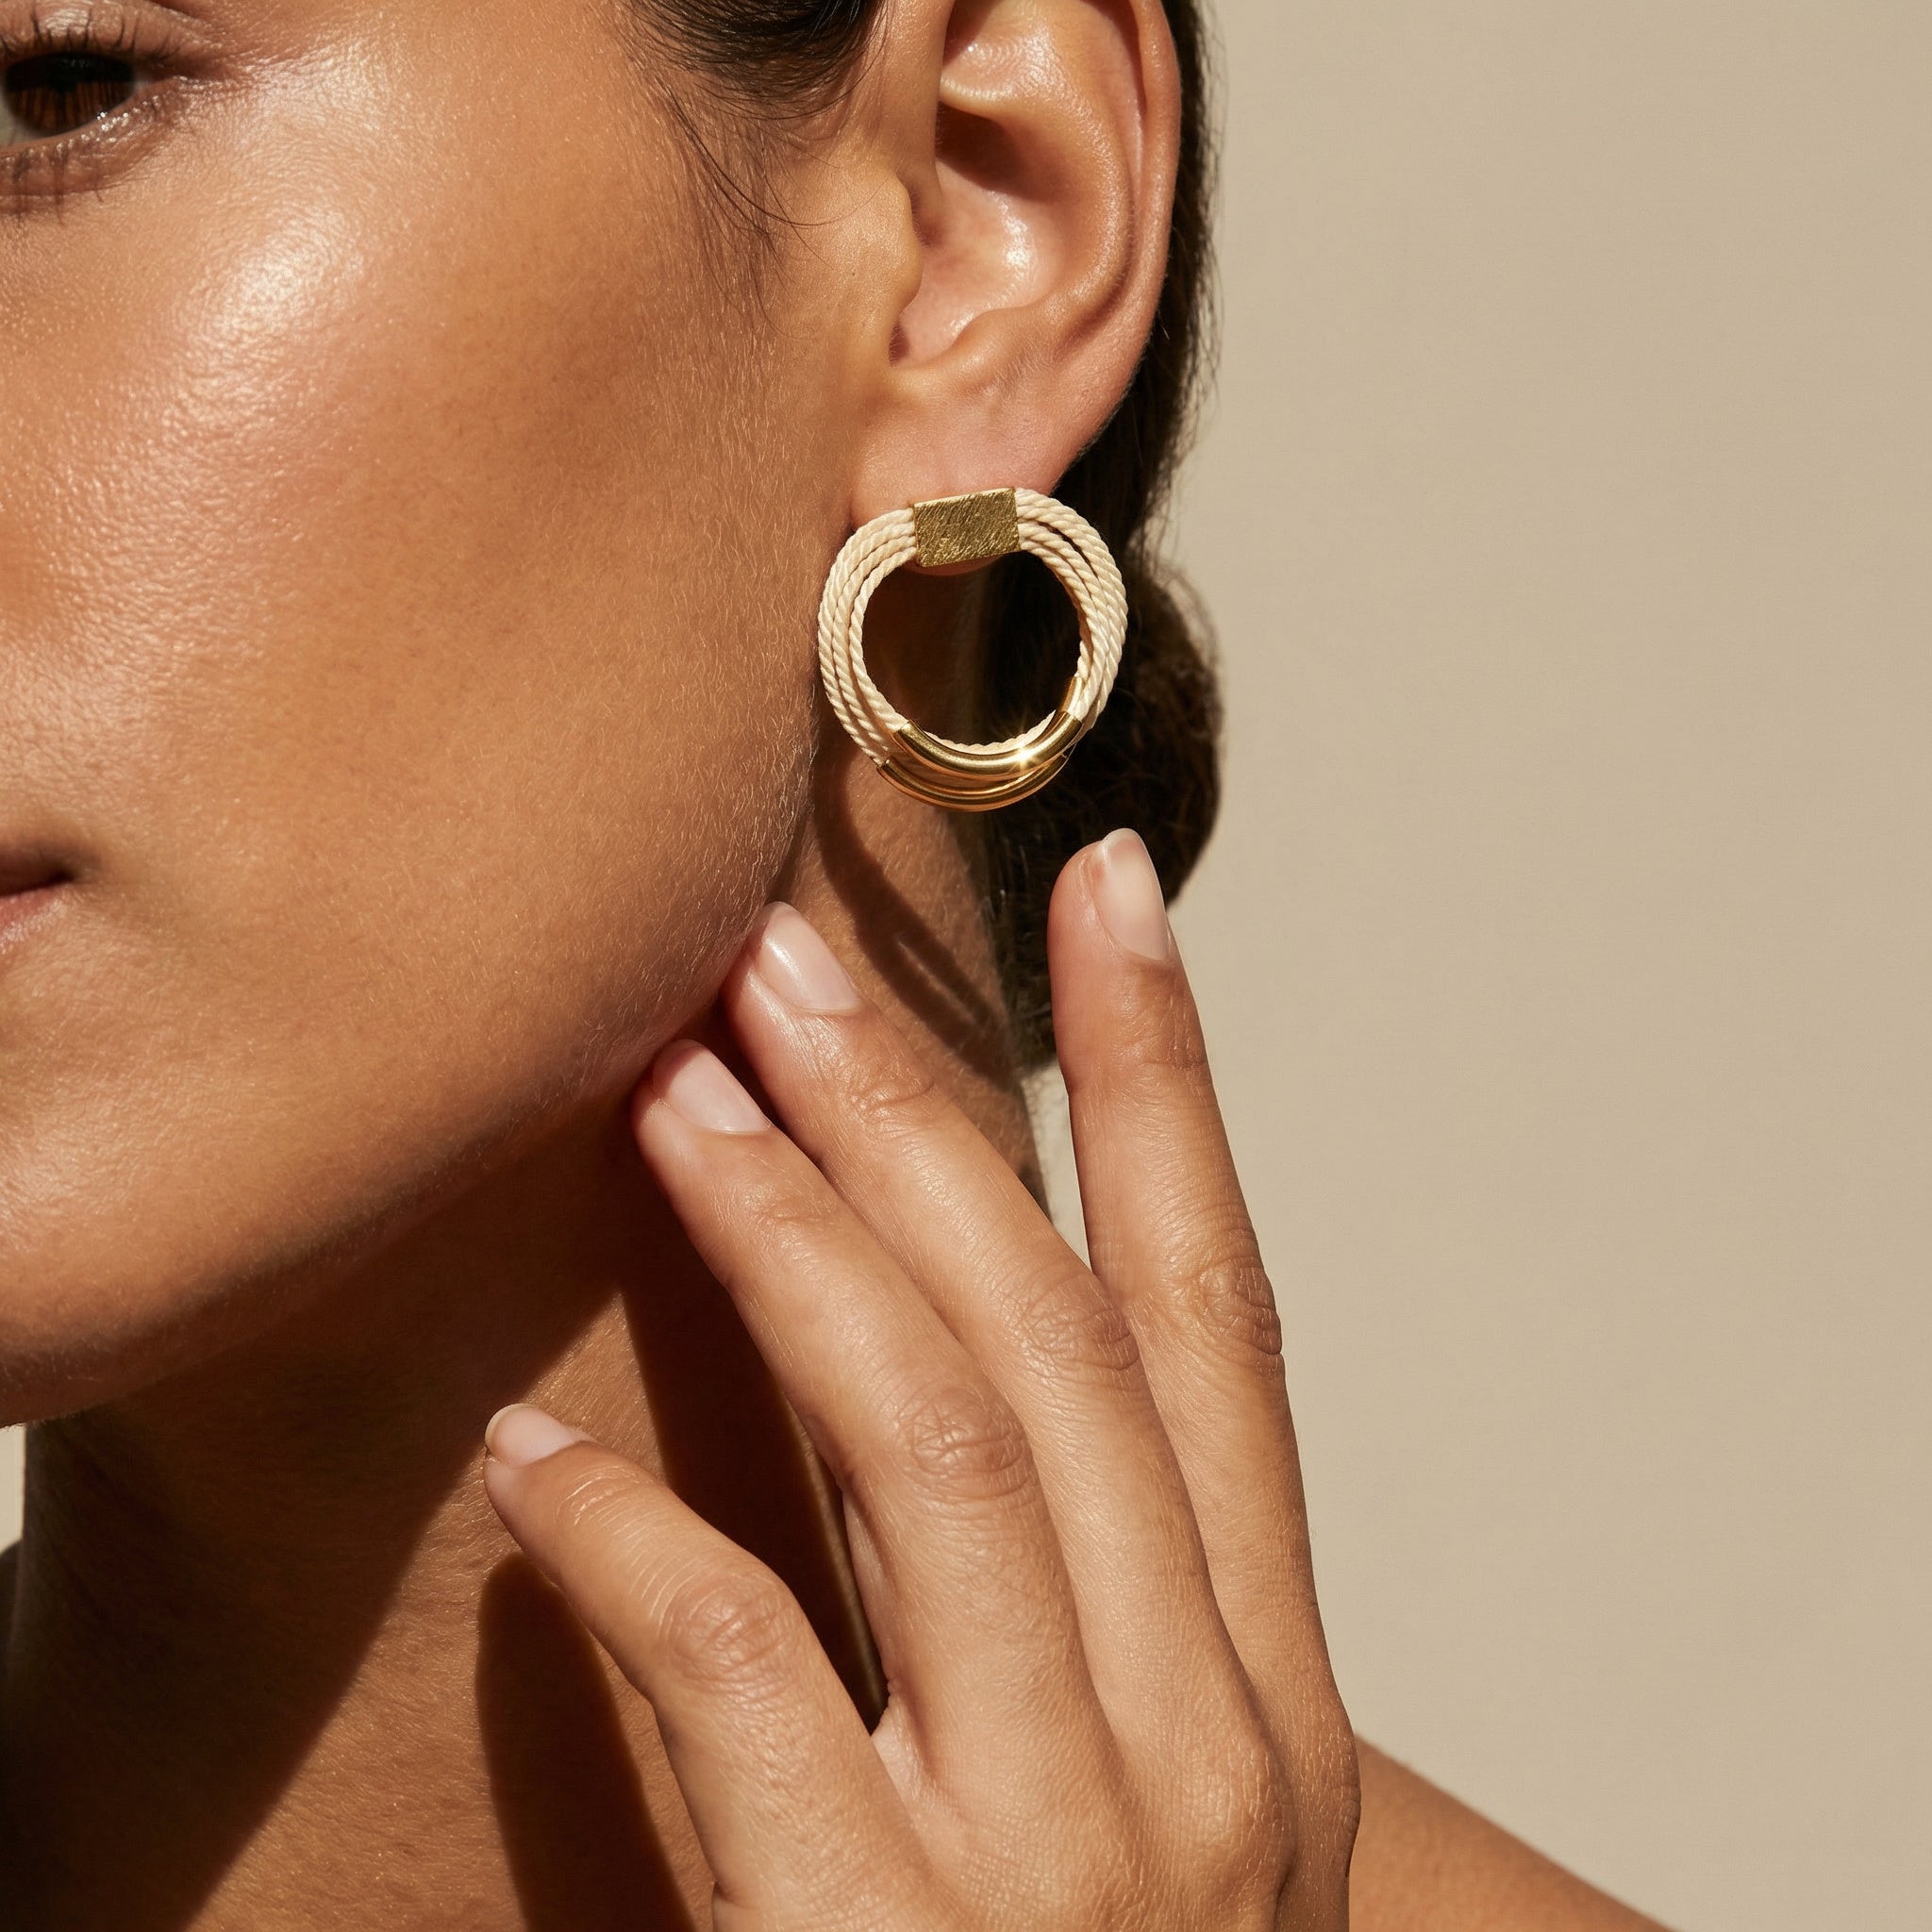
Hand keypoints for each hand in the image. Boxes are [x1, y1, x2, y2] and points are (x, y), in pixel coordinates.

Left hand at [483, 830, 1359, 1928]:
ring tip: (671, 1099)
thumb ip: (1060, 1592)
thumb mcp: (1143, 1797)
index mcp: (1267, 1688)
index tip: (1110, 893)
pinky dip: (637, 1555)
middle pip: (1058, 1338)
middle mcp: (1205, 1743)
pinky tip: (532, 1465)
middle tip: (781, 950)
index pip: (1220, 1314)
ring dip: (795, 1249)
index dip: (1170, 1086)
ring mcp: (1072, 1861)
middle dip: (925, 1115)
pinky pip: (753, 1691)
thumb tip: (917, 1334)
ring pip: (937, 1451)